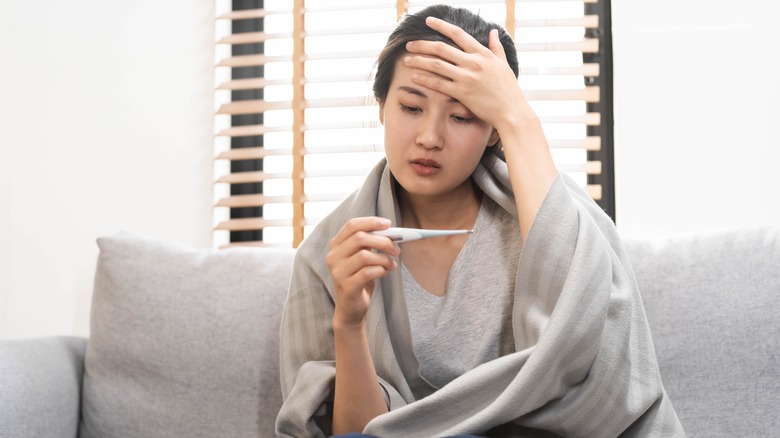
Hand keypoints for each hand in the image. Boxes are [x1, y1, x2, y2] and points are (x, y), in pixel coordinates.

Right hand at [326, 217, 399, 328]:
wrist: (350, 308)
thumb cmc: (359, 279)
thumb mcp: (362, 258)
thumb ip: (370, 244)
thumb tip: (391, 232)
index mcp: (337, 245)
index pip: (352, 225)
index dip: (371, 222)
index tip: (388, 224)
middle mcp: (333, 256)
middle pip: (360, 238)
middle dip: (383, 241)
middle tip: (396, 249)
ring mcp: (338, 272)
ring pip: (365, 255)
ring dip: (384, 259)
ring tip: (391, 265)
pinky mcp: (346, 286)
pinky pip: (367, 272)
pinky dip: (381, 270)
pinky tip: (385, 273)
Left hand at [403, 16, 531, 130]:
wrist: (511, 111)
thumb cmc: (509, 89)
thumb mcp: (504, 64)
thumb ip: (496, 47)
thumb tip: (493, 31)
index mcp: (482, 53)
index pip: (458, 34)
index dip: (441, 26)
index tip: (428, 22)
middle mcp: (473, 63)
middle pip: (441, 48)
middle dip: (422, 45)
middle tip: (409, 44)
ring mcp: (467, 78)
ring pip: (436, 65)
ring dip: (419, 60)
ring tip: (406, 60)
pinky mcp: (462, 93)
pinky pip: (438, 84)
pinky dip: (424, 79)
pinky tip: (414, 77)